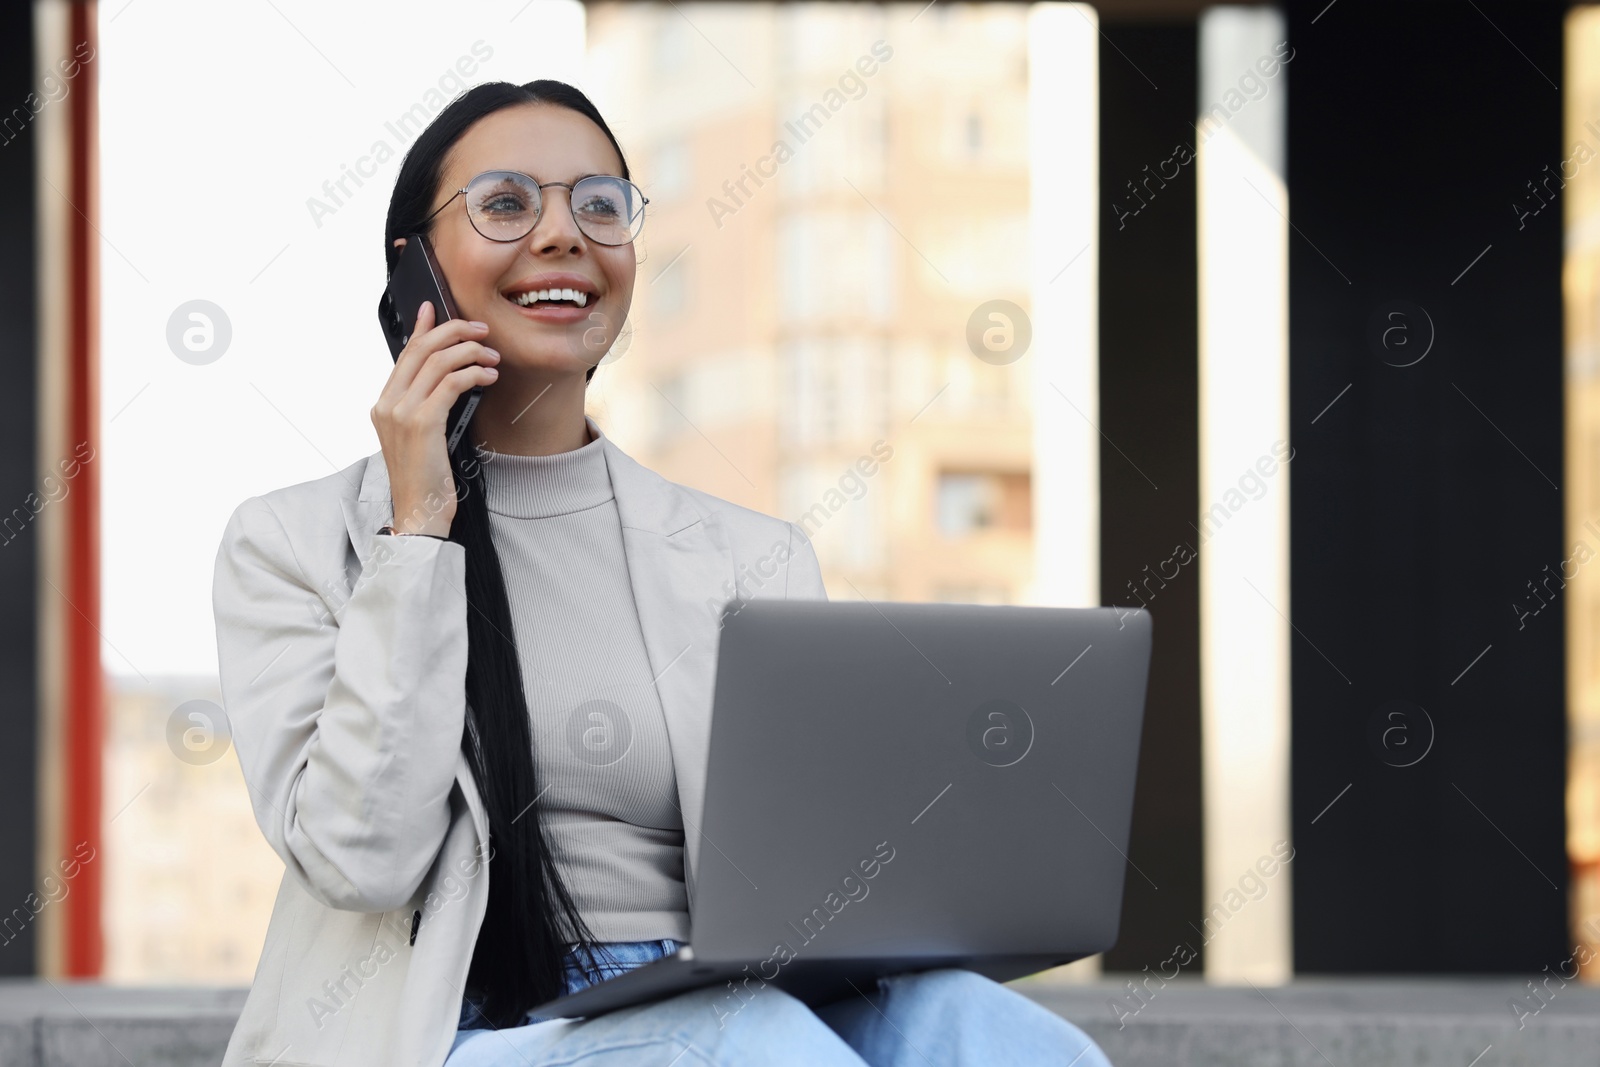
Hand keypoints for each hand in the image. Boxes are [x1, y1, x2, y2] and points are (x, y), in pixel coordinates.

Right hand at [371, 299, 498, 536]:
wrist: (418, 514)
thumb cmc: (426, 479)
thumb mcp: (422, 438)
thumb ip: (426, 408)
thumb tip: (448, 381)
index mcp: (383, 405)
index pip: (404, 354)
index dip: (422, 328)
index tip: (435, 308)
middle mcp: (386, 404)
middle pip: (420, 349)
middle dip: (454, 331)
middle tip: (481, 330)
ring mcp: (401, 412)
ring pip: (438, 361)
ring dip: (471, 352)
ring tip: (493, 358)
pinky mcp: (422, 423)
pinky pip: (451, 383)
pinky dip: (474, 374)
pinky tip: (489, 378)